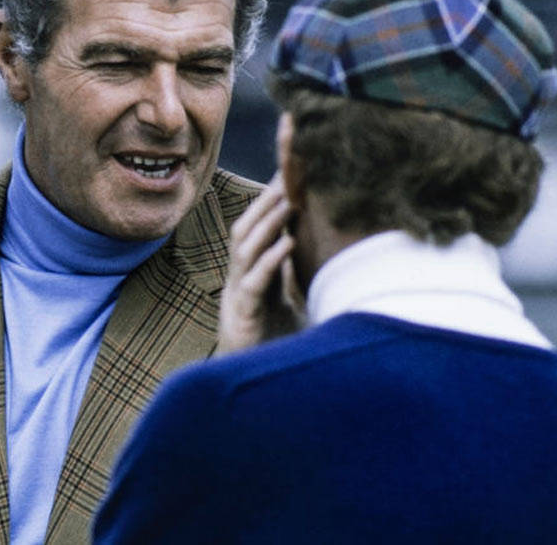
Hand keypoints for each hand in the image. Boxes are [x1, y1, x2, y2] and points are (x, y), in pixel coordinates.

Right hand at [217, 173, 304, 354]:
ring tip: (289, 200)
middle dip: (265, 200)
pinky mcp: (243, 315)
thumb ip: (294, 274)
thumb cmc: (273, 342)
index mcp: (251, 272)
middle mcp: (240, 278)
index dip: (270, 200)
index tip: (291, 172)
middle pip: (246, 228)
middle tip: (288, 173)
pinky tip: (289, 245)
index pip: (257, 227)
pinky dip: (270, 261)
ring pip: (245, 249)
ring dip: (267, 223)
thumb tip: (319, 246)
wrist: (251, 385)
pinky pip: (254, 283)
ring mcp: (237, 295)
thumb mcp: (287, 301)